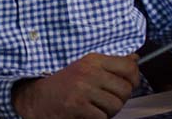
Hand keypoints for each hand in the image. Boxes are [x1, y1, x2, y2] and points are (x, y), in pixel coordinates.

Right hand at [12, 52, 139, 118]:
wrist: (36, 98)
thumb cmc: (62, 84)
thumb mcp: (85, 67)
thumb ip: (110, 64)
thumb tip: (135, 59)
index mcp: (92, 60)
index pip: (128, 66)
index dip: (134, 78)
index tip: (129, 83)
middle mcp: (89, 72)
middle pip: (125, 89)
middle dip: (119, 99)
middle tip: (106, 100)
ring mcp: (83, 90)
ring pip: (116, 106)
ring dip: (108, 111)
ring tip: (95, 107)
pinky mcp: (78, 106)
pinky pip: (102, 117)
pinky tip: (86, 114)